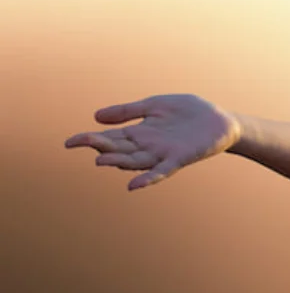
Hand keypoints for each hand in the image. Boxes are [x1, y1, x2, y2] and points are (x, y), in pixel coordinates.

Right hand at [64, 93, 240, 190]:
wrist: (219, 120)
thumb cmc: (187, 112)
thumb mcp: (154, 106)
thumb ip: (127, 112)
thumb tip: (95, 117)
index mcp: (139, 133)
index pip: (109, 138)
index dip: (89, 140)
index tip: (68, 142)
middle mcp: (146, 146)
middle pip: (118, 150)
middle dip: (99, 147)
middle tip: (81, 144)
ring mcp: (161, 154)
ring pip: (135, 162)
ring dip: (118, 162)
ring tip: (100, 160)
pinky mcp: (179, 158)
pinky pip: (161, 172)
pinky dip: (148, 179)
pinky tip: (134, 186)